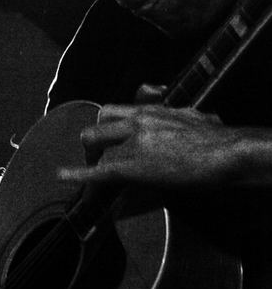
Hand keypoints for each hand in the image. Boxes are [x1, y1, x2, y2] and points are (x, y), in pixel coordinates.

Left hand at [59, 103, 240, 188]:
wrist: (226, 151)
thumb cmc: (217, 139)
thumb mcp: (194, 119)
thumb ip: (181, 118)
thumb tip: (192, 119)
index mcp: (151, 109)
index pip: (114, 111)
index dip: (105, 129)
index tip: (104, 141)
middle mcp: (136, 121)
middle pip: (97, 126)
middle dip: (93, 145)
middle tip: (97, 160)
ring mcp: (132, 141)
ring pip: (97, 149)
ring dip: (92, 164)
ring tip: (94, 179)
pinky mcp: (132, 164)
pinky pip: (98, 169)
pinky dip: (77, 174)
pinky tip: (61, 176)